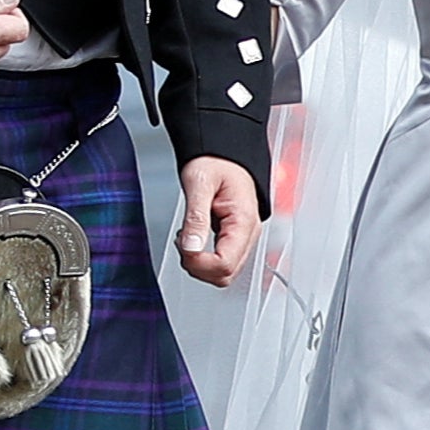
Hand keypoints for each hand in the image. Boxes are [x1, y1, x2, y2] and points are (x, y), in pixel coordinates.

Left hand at [174, 156, 260, 287]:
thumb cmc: (216, 162)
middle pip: (225, 275)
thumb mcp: (199, 183)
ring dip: (199, 264)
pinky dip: (202, 259)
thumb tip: (191, 247)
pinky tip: (193, 240)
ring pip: (223, 273)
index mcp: (244, 221)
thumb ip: (196, 217)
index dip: (200, 263)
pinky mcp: (233, 239)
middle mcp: (247, 233)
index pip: (226, 264)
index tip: (184, 246)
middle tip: (182, 243)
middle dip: (198, 266)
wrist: (223, 154)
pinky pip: (220, 262)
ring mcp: (242, 238)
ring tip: (186, 239)